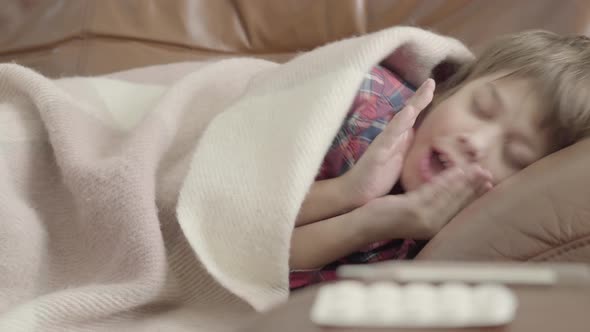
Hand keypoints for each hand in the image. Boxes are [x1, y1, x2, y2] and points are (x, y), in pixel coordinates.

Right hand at [342, 79, 434, 205]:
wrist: (355, 193)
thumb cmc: (376, 179)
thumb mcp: (399, 163)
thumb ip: (407, 149)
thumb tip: (426, 144)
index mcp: (399, 139)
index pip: (413, 118)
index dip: (423, 102)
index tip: (433, 85)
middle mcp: (391, 137)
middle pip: (409, 113)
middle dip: (420, 97)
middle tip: (432, 81)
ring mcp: (384, 144)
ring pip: (401, 121)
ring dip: (414, 105)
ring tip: (426, 90)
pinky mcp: (378, 153)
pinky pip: (390, 137)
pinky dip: (399, 124)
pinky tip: (407, 113)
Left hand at [360, 164, 492, 240]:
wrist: (366, 224)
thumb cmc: (388, 216)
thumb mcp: (414, 209)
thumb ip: (430, 203)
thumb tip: (448, 192)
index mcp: (434, 227)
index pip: (458, 209)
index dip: (474, 195)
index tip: (488, 184)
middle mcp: (432, 225)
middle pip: (458, 202)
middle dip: (474, 186)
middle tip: (488, 172)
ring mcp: (423, 218)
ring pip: (449, 196)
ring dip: (465, 181)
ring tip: (477, 169)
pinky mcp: (413, 210)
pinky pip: (434, 191)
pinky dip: (447, 180)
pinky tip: (456, 171)